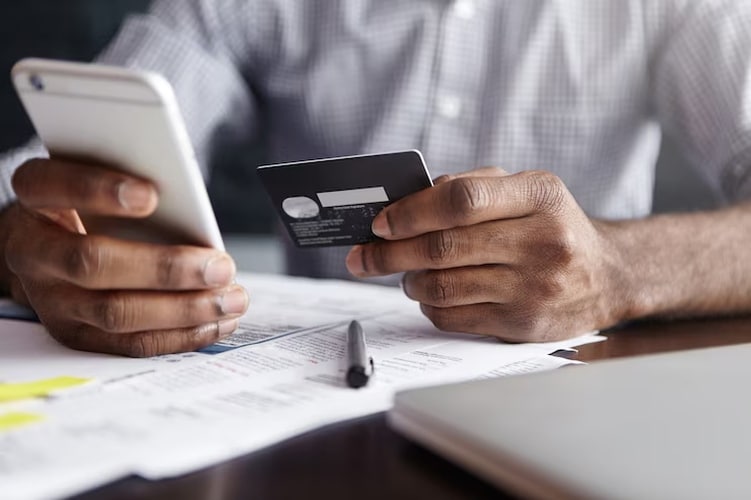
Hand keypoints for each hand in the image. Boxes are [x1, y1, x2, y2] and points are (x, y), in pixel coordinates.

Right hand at [2, 158, 248, 356]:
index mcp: (36, 199)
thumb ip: (132, 186)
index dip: (99, 190)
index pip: (54, 186)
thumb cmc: (89, 207)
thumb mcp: (99, 182)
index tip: (151, 195)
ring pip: (116, 313)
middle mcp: (34, 252)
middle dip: (165, 269)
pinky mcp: (76, 334)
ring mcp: (51, 300)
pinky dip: (180, 335)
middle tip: (220, 267)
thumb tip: (192, 211)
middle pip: (92, 264)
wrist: (46, 248)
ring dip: (184, 309)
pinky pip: (130, 344)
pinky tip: (217, 322)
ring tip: (231, 299)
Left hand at [345, 168, 625, 341]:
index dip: (410, 213)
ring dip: (409, 281)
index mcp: (540, 195)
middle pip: (443, 248)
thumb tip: (406, 203)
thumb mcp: (526, 189)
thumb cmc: (553, 225)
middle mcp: (542, 240)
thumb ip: (471, 187)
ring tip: (406, 273)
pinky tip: (431, 295)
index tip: (380, 224)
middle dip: (390, 253)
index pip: (460, 201)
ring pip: (443, 286)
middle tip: (365, 257)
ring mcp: (535, 287)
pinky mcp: (525, 324)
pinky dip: (429, 306)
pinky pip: (455, 318)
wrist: (608, 276)